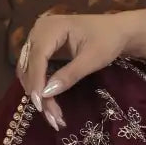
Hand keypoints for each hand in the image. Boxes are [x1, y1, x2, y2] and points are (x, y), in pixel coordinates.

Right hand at [16, 12, 131, 130]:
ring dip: (37, 92)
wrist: (117, 30)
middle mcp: (38, 31)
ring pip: (28, 70)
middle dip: (37, 92)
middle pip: (29, 65)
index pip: (37, 57)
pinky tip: (49, 103)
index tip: (40, 104)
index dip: (37, 82)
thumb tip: (47, 93)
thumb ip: (70, 75)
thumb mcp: (93, 58)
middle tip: (51, 117)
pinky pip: (34, 69)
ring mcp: (37, 39)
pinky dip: (40, 86)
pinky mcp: (41, 48)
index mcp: (51, 27)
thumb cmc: (108, 40)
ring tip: (52, 115)